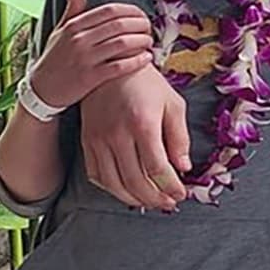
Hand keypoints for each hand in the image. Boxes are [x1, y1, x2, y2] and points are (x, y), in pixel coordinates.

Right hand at [32, 0, 153, 108]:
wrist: (41, 90)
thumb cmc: (54, 57)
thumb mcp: (59, 31)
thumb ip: (72, 10)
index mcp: (74, 26)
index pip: (110, 10)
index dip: (132, 11)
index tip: (142, 15)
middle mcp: (79, 39)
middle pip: (120, 25)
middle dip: (141, 25)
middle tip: (149, 28)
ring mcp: (84, 58)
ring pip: (122, 44)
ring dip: (142, 41)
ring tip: (149, 42)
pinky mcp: (90, 78)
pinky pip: (119, 66)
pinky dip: (137, 61)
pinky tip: (147, 58)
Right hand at [79, 63, 189, 210]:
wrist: (112, 66)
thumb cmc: (147, 84)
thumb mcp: (173, 104)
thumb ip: (179, 137)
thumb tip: (183, 167)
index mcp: (142, 124)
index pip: (157, 168)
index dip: (170, 186)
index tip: (181, 194)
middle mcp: (117, 135)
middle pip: (135, 181)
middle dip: (155, 198)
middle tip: (169, 203)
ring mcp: (98, 140)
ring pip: (114, 183)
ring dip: (134, 199)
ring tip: (151, 202)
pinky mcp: (87, 142)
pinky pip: (97, 174)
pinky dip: (112, 188)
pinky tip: (127, 190)